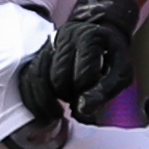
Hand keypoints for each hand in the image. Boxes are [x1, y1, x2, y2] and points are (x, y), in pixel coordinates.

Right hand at [19, 0, 141, 122]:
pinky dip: (34, 97)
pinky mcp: (39, 53)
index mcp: (89, 37)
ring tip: (58, 112)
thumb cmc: (113, 56)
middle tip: (76, 102)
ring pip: (39, 77)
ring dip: (48, 100)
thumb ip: (106, 90)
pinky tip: (45, 110)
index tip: (91, 98)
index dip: (86, 93)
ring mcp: (49, 43)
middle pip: (58, 77)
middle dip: (67, 96)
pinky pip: (28, 77)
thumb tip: (83, 109)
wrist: (100, 35)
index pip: (82, 75)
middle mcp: (65, 36)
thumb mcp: (121, 71)